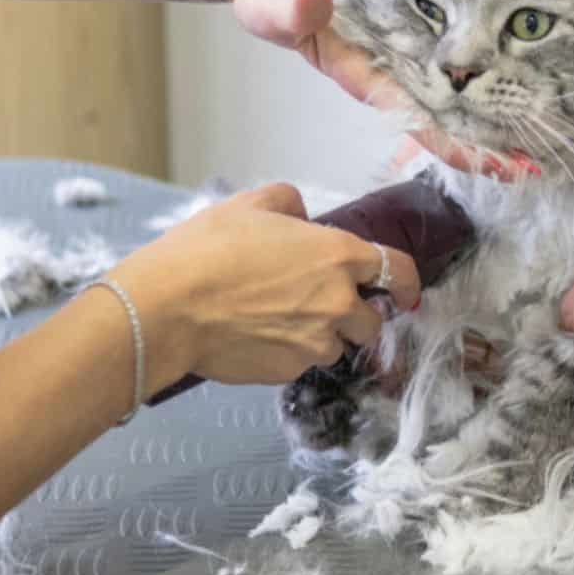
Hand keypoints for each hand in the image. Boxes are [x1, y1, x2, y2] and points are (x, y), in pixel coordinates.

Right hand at [109, 183, 420, 390]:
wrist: (167, 307)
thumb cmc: (206, 251)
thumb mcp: (250, 205)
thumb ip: (289, 204)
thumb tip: (301, 216)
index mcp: (339, 256)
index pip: (398, 271)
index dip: (407, 283)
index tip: (406, 293)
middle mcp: (338, 302)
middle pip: (371, 320)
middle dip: (354, 314)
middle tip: (318, 303)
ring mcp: (316, 342)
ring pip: (336, 345)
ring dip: (320, 336)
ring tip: (278, 320)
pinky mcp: (289, 370)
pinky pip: (302, 363)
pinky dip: (288, 353)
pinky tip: (255, 337)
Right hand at [225, 0, 528, 179]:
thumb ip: (286, 3)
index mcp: (364, 71)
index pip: (419, 115)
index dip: (457, 141)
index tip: (499, 163)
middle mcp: (388, 75)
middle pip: (445, 118)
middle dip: (486, 141)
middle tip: (539, 161)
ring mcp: (400, 60)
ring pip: (453, 101)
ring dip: (490, 121)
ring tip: (538, 144)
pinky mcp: (408, 43)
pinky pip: (450, 74)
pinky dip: (480, 88)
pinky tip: (515, 96)